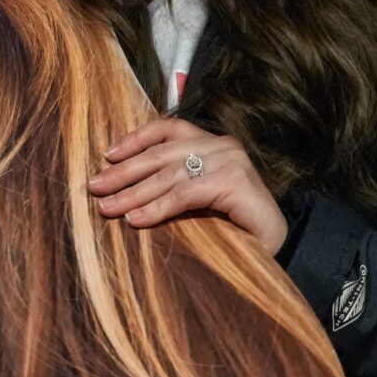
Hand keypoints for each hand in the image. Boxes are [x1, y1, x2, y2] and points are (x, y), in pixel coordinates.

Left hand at [92, 117, 288, 255]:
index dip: (135, 140)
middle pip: (161, 154)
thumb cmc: (235, 224)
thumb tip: (121, 187)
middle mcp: (221, 146)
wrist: (282, 247)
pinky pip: (184, 194)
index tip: (107, 155)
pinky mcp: (235, 183)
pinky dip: (157, 207)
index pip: (167, 130)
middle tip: (94, 187)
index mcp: (212, 144)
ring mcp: (230, 162)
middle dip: (123, 172)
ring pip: (169, 175)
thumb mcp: (199, 197)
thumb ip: (173, 184)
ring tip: (107, 208)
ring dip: (132, 193)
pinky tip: (136, 219)